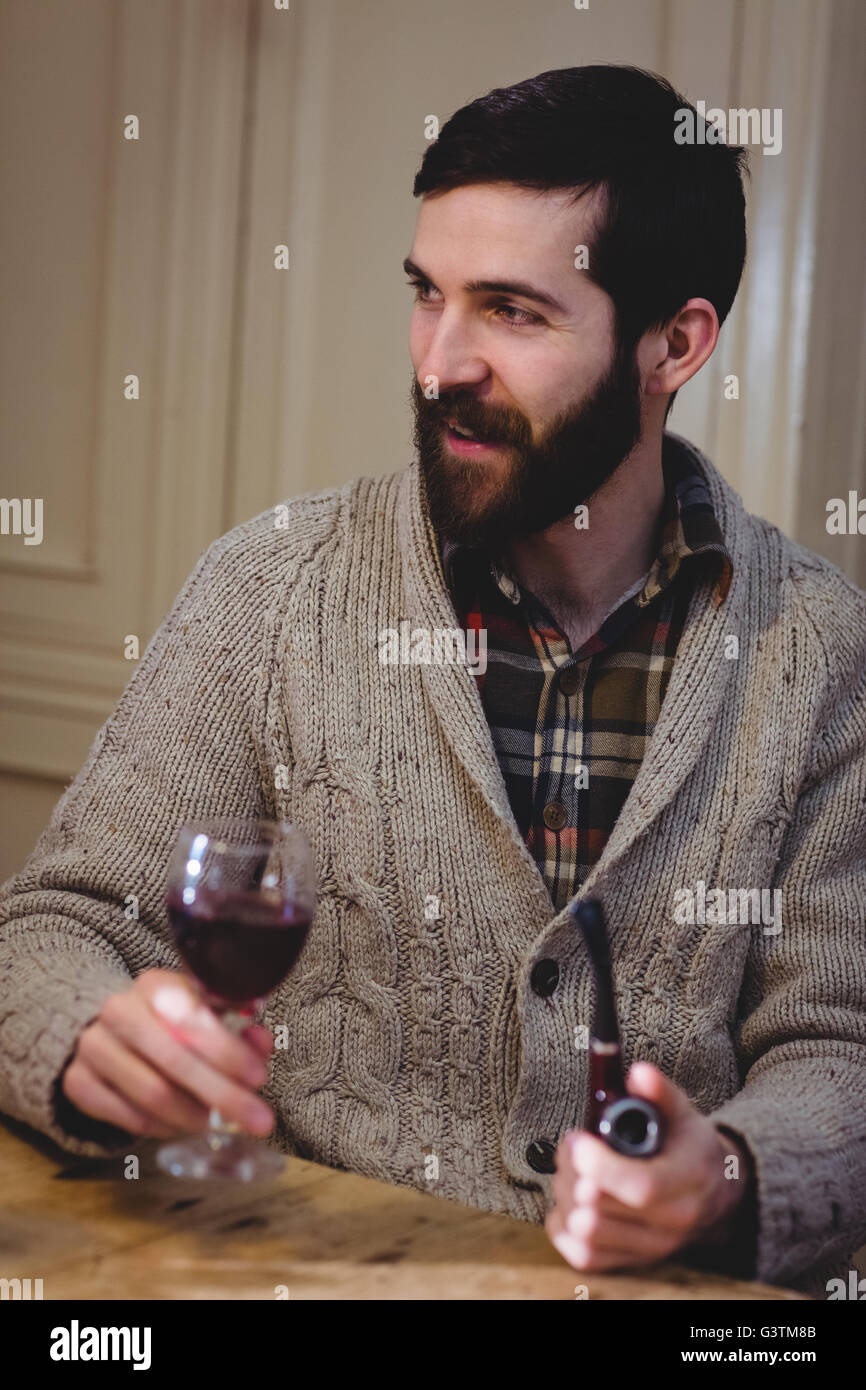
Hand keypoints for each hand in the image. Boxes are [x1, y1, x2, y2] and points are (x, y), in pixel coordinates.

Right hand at [60, 969, 274, 1138]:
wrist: (109, 1034)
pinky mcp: (77, 1082)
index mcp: (154, 985)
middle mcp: (118, 1011)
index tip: (259, 1077)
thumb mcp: (204, 1015)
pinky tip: (178, 1125)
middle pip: (174, 1060)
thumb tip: (260, 1043)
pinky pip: (127, 1116)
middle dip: (222, 1094)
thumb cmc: (168, 1025)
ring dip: (193, 1115)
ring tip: (215, 1122)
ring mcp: (93, 1047)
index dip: (228, 1050)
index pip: (192, 1018)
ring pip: (152, 1093)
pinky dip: (161, 1127)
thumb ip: (238, 1028)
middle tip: (257, 1120)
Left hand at [544, 1061, 749, 1270]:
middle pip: (604, 1211)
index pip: (642, 1187)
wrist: (716, 1195)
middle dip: (574, 1173)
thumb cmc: (692, 1149)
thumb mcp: (684, 1114)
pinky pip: (584, 1257)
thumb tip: (639, 1073)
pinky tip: (569, 1201)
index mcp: (688, 1183)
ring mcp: (651, 1248)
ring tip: (571, 1169)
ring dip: (566, 1197)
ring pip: (588, 1235)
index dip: (603, 1166)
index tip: (578, 1141)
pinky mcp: (630, 1262)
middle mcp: (671, 1224)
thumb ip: (660, 1092)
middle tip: (571, 1146)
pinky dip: (564, 1227)